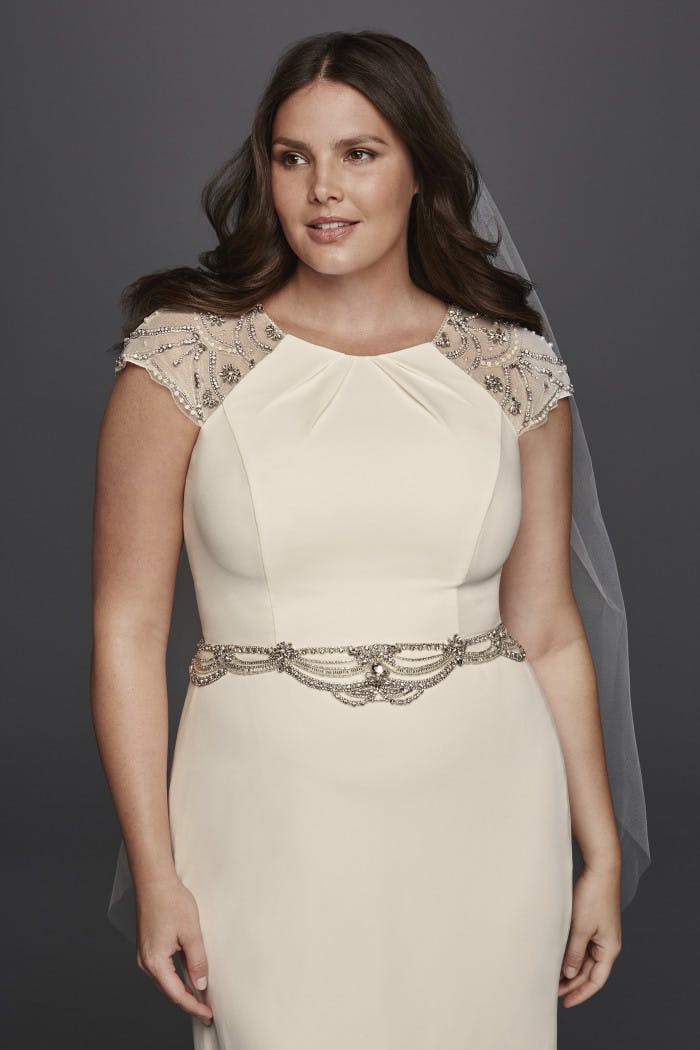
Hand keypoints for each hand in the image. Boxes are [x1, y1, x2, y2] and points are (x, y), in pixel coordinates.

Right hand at [135, 874, 213, 1026]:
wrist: (154, 881)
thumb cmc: (171, 902)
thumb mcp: (191, 933)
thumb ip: (197, 961)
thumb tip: (201, 984)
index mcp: (155, 962)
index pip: (176, 994)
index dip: (193, 1007)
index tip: (207, 1015)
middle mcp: (146, 962)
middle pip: (168, 991)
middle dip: (188, 1002)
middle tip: (206, 1011)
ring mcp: (145, 954)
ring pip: (165, 981)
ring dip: (182, 990)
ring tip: (200, 997)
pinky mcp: (148, 946)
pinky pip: (162, 969)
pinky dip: (176, 977)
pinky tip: (187, 977)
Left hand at [558, 861, 621, 1006]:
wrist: (600, 868)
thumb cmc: (593, 896)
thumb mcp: (581, 928)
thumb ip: (575, 953)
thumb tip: (570, 973)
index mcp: (609, 948)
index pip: (596, 980)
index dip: (581, 993)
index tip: (565, 1002)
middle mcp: (608, 943)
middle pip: (591, 972)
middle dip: (573, 983)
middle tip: (553, 991)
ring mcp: (602, 933)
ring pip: (586, 959)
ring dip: (572, 968)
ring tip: (553, 976)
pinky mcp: (595, 923)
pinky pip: (584, 946)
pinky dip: (572, 954)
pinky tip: (559, 956)